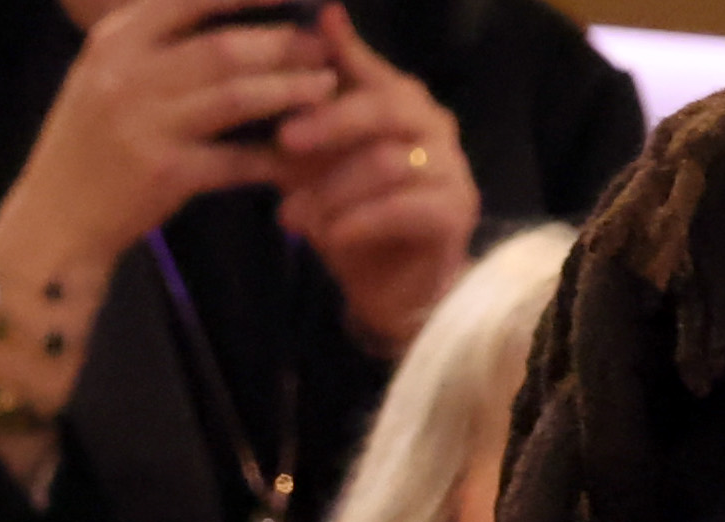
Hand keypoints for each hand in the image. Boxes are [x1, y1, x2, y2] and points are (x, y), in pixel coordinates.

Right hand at [4, 0, 336, 263]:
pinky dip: (275, 156)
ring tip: (326, 88)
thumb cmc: (91, 145)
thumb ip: (152, 44)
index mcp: (114, 41)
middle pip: (224, 47)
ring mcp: (145, 123)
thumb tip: (219, 12)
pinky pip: (238, 159)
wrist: (54, 219)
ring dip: (290, 90)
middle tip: (325, 47)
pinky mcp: (166, 172)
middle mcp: (125, 73)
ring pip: (237, 96)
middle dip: (283, 45)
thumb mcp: (104, 77)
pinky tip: (303, 155)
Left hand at [275, 4, 479, 353]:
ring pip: (389, 162)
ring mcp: (453, 172)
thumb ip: (302, 123)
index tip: (319, 24)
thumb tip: (267, 78)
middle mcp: (435, 129)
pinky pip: (405, 208)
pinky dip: (362, 221)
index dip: (349, 48)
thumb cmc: (352, 222)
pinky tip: (332, 235)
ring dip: (333, 191)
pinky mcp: (456, 215)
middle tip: (285, 141)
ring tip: (294, 217)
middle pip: (390, 105)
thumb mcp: (313, 170)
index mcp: (402, 107)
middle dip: (332, 120)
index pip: (376, 68)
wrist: (388, 292)